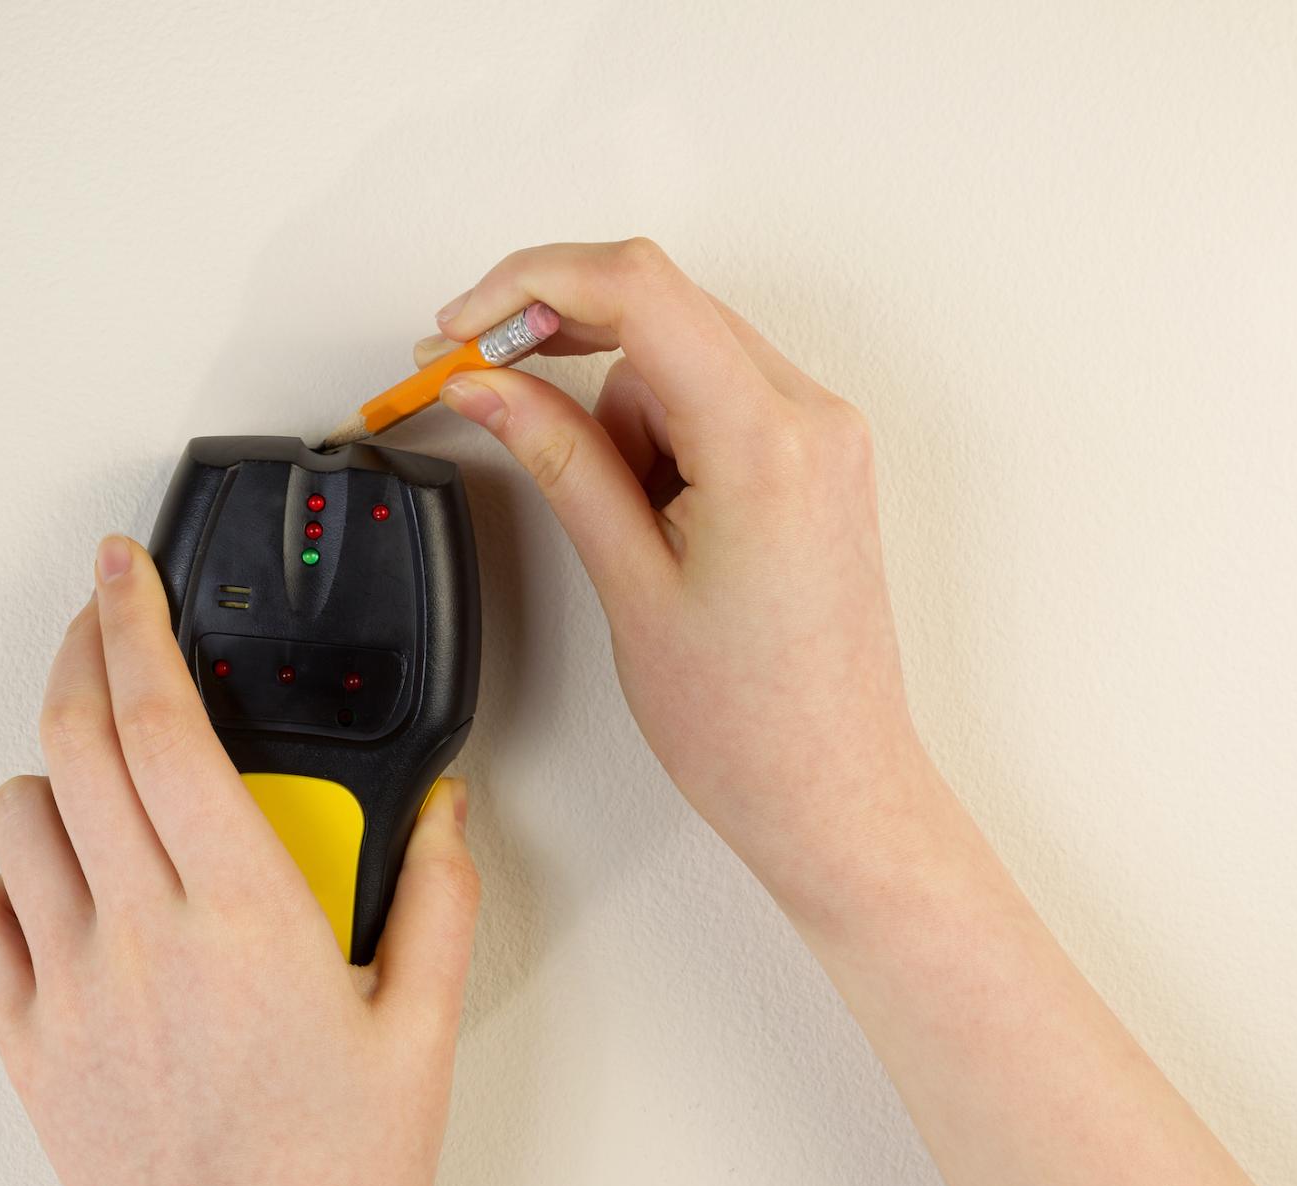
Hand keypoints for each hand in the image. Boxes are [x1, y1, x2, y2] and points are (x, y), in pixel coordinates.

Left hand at [0, 535, 480, 1185]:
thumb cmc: (328, 1179)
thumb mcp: (421, 1032)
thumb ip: (441, 901)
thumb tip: (444, 811)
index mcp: (244, 911)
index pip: (163, 722)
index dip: (133, 621)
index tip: (123, 570)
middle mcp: (143, 929)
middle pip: (74, 739)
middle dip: (79, 650)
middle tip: (99, 620)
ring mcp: (73, 981)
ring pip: (17, 816)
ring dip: (50, 771)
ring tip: (99, 778)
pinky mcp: (27, 1038)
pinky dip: (4, 880)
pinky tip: (56, 889)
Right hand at [428, 240, 938, 923]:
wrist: (832, 789)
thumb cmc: (751, 722)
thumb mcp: (628, 581)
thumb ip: (556, 458)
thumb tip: (488, 384)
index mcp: (766, 443)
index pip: (639, 290)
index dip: (531, 285)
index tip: (464, 324)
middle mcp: (811, 420)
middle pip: (657, 308)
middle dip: (562, 346)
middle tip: (487, 391)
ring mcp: (822, 435)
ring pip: (679, 355)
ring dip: (620, 410)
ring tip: (625, 525)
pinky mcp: (814, 458)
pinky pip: (713, 396)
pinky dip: (659, 430)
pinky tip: (648, 511)